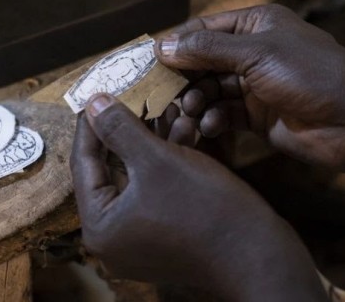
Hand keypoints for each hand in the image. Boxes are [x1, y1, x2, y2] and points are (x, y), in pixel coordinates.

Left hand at [70, 93, 326, 300]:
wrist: (260, 255)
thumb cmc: (205, 209)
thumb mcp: (157, 159)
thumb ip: (119, 128)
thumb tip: (92, 102)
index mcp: (99, 225)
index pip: (83, 162)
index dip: (91, 121)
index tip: (98, 88)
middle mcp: (113, 236)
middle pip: (112, 167)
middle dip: (132, 126)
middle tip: (138, 92)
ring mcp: (140, 237)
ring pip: (138, 173)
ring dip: (155, 138)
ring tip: (172, 105)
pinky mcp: (167, 232)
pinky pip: (157, 187)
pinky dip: (169, 159)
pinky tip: (187, 128)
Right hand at [155, 4, 344, 170]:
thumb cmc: (310, 75)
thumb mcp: (256, 53)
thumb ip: (207, 49)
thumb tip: (162, 45)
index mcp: (255, 24)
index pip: (202, 29)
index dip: (174, 43)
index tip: (144, 61)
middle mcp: (252, 51)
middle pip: (202, 61)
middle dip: (182, 77)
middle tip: (159, 94)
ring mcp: (254, 85)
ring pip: (209, 90)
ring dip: (195, 101)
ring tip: (186, 113)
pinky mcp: (257, 116)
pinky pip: (223, 114)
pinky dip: (212, 119)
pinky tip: (207, 126)